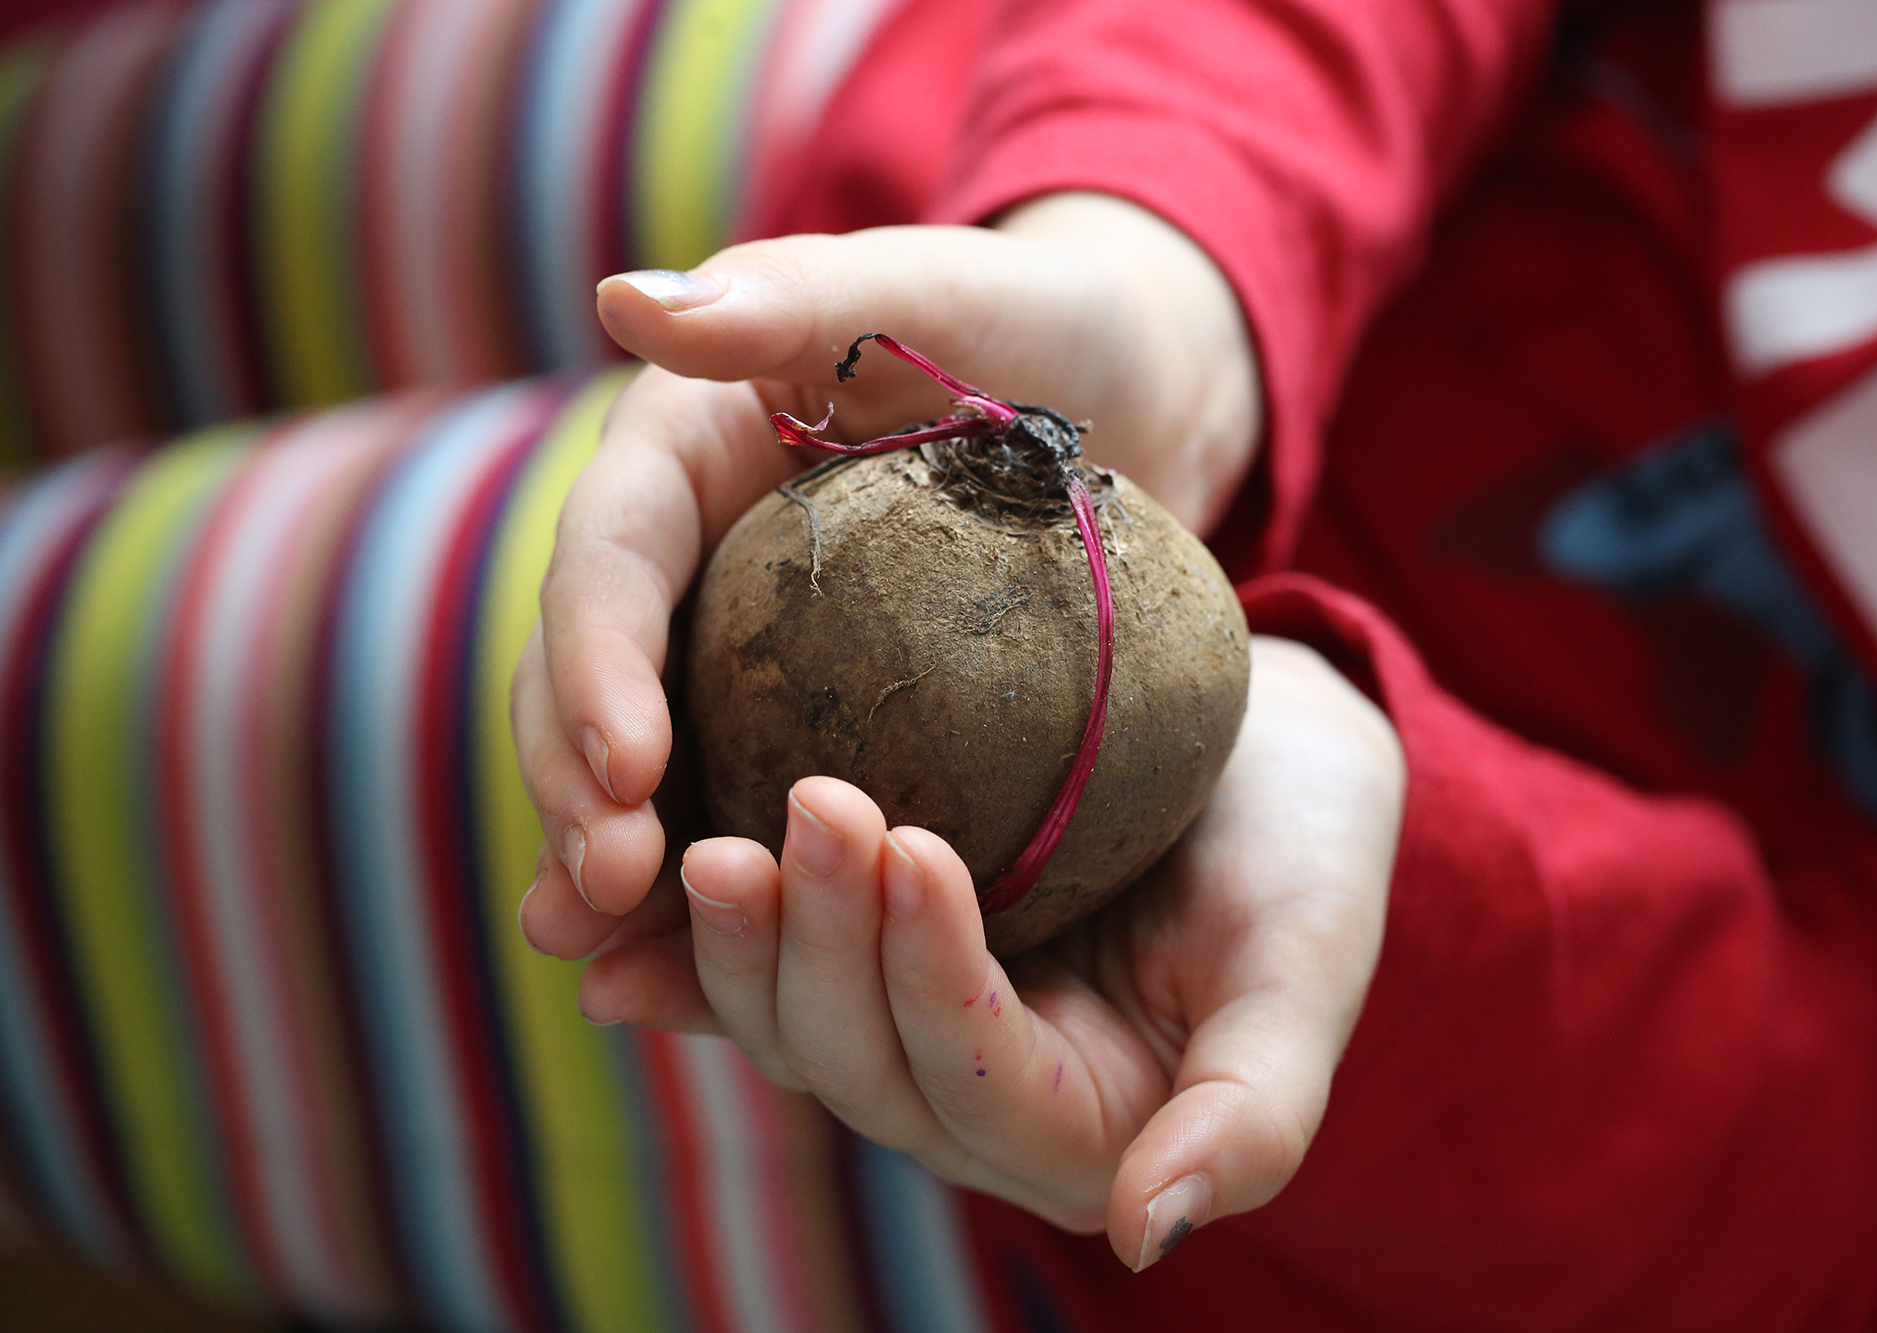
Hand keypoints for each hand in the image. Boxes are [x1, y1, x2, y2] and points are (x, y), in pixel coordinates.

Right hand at [515, 193, 1260, 958]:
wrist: (1117, 391)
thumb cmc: (1027, 322)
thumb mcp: (924, 290)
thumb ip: (790, 296)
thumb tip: (625, 301)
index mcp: (678, 456)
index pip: (611, 560)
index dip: (595, 665)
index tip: (629, 770)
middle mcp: (683, 560)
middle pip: (589, 679)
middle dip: (578, 789)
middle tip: (604, 893)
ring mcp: (733, 648)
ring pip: (638, 765)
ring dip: (611, 865)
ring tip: (603, 962)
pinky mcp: (797, 717)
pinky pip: (736, 804)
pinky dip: (710, 888)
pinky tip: (691, 979)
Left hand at [575, 637, 1404, 1269]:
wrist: (1255, 754)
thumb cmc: (1302, 853)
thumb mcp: (1308, 967)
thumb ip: (1252, 1111)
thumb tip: (1150, 1234)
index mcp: (1085, 1128)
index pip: (980, 1079)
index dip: (934, 977)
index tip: (914, 848)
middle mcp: (974, 1101)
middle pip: (862, 1062)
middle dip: (827, 942)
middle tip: (821, 799)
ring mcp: (905, 1030)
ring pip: (790, 1026)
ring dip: (747, 941)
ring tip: (723, 839)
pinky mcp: (858, 958)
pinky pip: (752, 978)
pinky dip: (684, 959)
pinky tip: (615, 937)